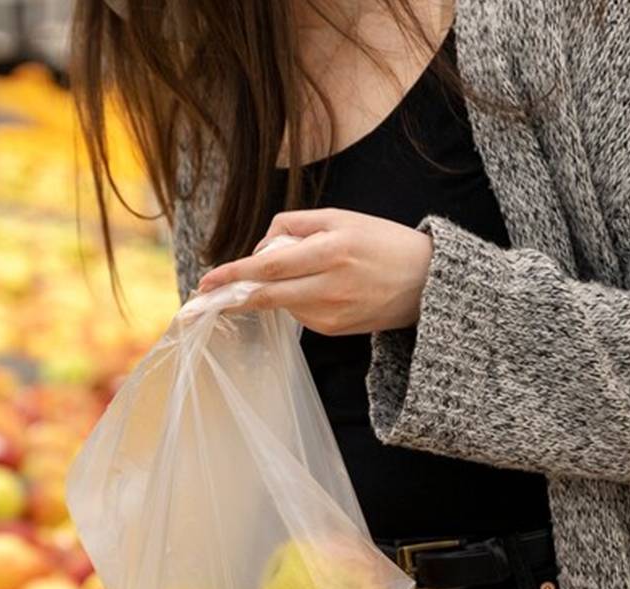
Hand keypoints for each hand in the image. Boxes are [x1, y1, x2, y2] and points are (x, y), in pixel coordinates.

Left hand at [197, 208, 432, 334]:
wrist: (427, 282)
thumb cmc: (382, 242)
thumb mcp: (341, 218)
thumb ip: (294, 226)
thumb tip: (259, 250)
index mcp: (332, 251)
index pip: (270, 266)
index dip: (234, 274)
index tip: (206, 280)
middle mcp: (330, 287)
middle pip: (266, 295)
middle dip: (232, 296)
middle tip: (202, 296)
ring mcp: (332, 313)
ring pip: (281, 303)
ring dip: (271, 289)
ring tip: (301, 270)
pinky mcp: (334, 329)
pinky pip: (299, 314)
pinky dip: (294, 299)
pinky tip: (317, 287)